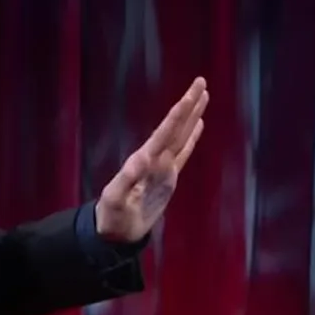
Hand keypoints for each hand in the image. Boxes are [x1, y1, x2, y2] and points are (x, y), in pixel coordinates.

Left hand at [95, 77, 208, 242]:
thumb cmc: (112, 216)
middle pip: (175, 127)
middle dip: (188, 105)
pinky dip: (191, 138)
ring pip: (181, 136)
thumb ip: (126, 179)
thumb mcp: (115, 199)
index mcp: (144, 160)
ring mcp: (162, 167)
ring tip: (203, 96)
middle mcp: (155, 158)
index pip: (166, 131)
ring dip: (192, 116)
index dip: (180, 112)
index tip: (192, 93)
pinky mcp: (168, 178)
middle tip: (200, 81)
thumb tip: (142, 159)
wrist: (115, 232)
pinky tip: (198, 125)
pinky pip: (183, 153)